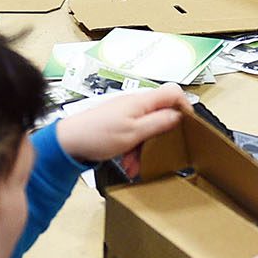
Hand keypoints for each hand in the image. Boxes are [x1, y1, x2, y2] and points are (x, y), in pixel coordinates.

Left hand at [55, 84, 188, 173]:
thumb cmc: (96, 135)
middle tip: (161, 151)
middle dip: (161, 136)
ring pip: (147, 129)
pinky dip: (133, 149)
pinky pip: (134, 135)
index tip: (188, 124)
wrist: (68, 142)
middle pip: (161, 114)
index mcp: (142, 101)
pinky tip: (128, 163)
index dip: (184, 106)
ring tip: (136, 164)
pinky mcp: (117, 123)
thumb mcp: (134, 132)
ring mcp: (125, 113)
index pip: (173, 92)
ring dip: (145, 148)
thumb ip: (159, 122)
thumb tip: (179, 115)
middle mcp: (134, 103)